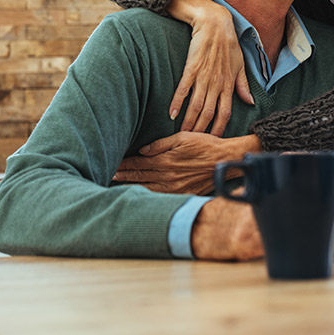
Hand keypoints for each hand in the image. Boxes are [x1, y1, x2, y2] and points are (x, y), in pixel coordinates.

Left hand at [113, 133, 260, 194]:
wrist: (225, 160)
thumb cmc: (205, 145)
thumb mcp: (182, 137)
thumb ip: (160, 144)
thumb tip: (142, 150)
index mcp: (166, 160)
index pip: (139, 163)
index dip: (125, 164)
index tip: (113, 163)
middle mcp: (167, 175)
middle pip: (139, 176)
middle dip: (123, 175)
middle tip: (109, 175)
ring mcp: (174, 187)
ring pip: (146, 188)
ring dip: (131, 187)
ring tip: (117, 186)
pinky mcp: (182, 194)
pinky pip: (160, 197)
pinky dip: (147, 196)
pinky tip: (138, 195)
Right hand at [167, 0, 253, 135]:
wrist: (215, 23)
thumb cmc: (228, 44)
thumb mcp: (240, 65)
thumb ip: (243, 85)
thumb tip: (249, 102)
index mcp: (229, 84)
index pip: (226, 112)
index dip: (220, 128)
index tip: (214, 140)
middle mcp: (217, 83)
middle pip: (209, 113)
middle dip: (201, 130)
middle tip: (193, 143)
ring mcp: (204, 76)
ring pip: (196, 105)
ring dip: (189, 121)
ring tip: (181, 135)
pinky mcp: (192, 68)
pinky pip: (184, 89)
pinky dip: (177, 103)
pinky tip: (171, 114)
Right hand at [191, 199, 333, 261]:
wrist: (195, 227)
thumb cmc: (227, 215)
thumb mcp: (252, 195)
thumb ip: (274, 190)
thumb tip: (307, 191)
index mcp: (272, 186)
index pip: (318, 196)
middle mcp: (268, 201)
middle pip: (321, 214)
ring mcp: (258, 222)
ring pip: (312, 232)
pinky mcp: (250, 242)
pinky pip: (292, 247)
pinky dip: (320, 255)